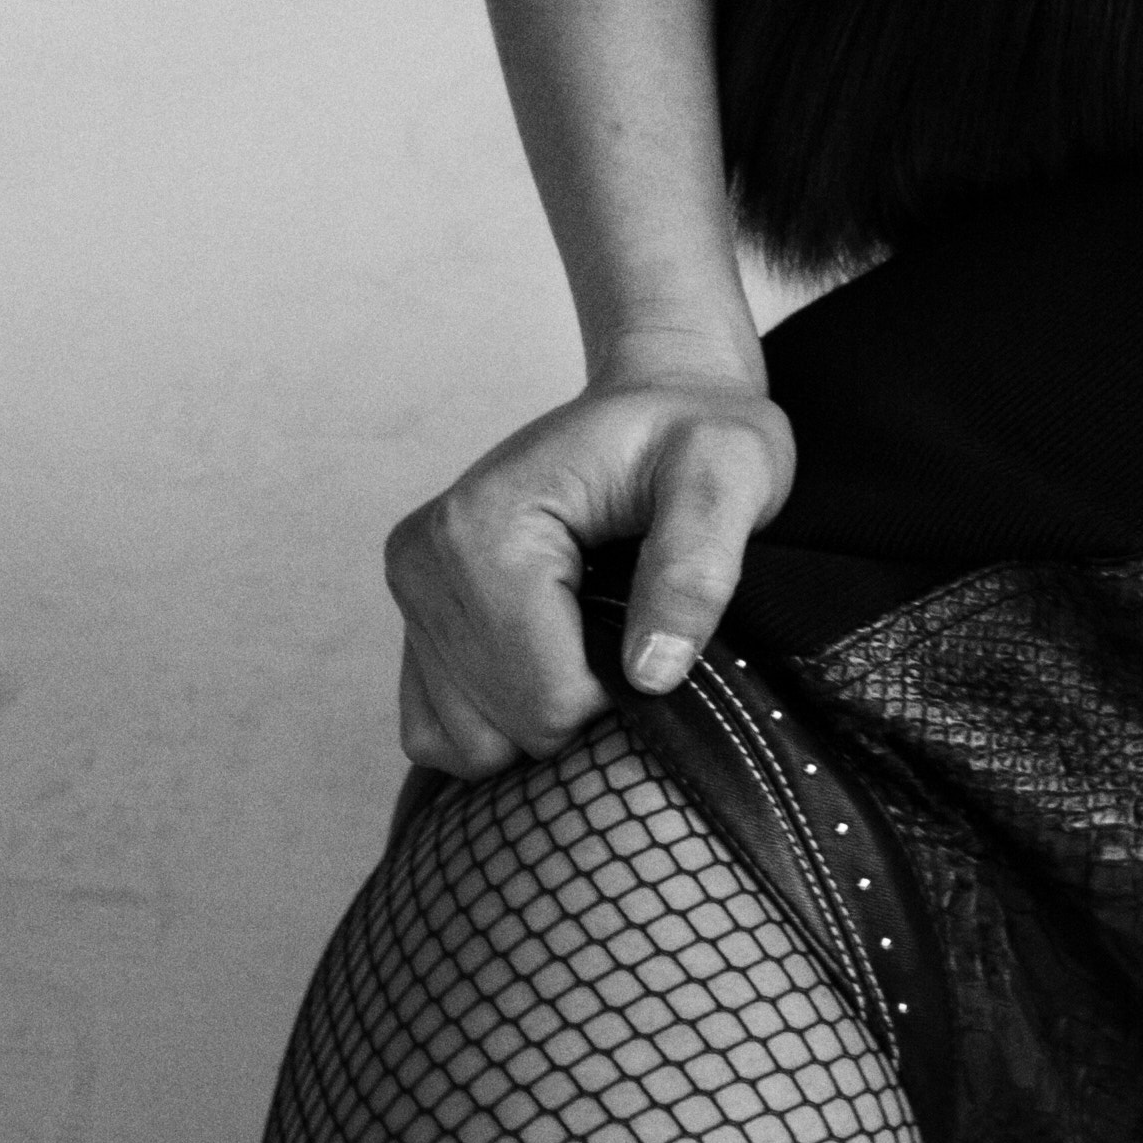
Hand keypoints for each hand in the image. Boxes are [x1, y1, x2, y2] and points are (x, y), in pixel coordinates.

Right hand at [382, 369, 795, 777]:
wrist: (658, 400)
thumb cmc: (695, 433)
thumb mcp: (730, 475)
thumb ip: (697, 567)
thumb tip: (651, 673)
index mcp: (486, 526)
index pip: (547, 696)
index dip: (620, 694)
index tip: (655, 631)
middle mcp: (425, 558)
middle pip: (506, 726)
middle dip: (584, 706)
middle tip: (630, 626)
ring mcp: (412, 590)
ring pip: (468, 741)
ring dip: (541, 717)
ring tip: (592, 638)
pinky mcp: (416, 616)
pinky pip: (438, 730)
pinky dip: (500, 722)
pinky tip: (550, 666)